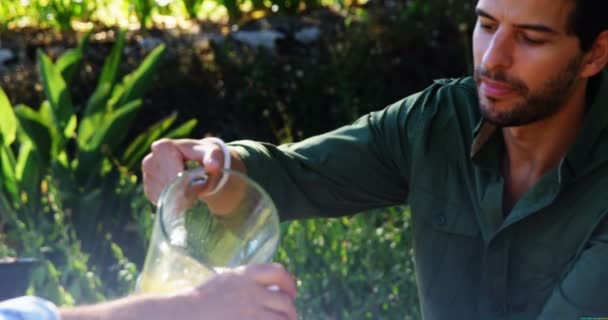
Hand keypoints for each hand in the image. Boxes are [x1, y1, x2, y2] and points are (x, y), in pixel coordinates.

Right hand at [142, 138, 226, 204]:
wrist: (200, 164)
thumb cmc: (206, 157)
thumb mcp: (213, 154)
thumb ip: (214, 158)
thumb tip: (213, 166)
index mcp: (163, 147)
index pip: (167, 169)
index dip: (180, 178)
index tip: (192, 181)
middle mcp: (150, 159)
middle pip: (164, 183)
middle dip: (180, 188)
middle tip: (194, 188)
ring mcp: (147, 175)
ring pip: (160, 193)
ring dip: (177, 196)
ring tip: (190, 190)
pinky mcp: (149, 188)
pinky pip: (158, 200)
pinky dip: (171, 201)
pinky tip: (181, 194)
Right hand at [175, 263, 297, 319]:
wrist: (182, 315)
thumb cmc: (201, 300)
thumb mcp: (225, 280)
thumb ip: (247, 281)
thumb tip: (272, 288)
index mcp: (245, 275)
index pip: (278, 272)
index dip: (290, 283)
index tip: (291, 292)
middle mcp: (251, 292)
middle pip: (285, 300)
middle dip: (290, 311)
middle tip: (289, 317)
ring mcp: (250, 313)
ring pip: (283, 318)